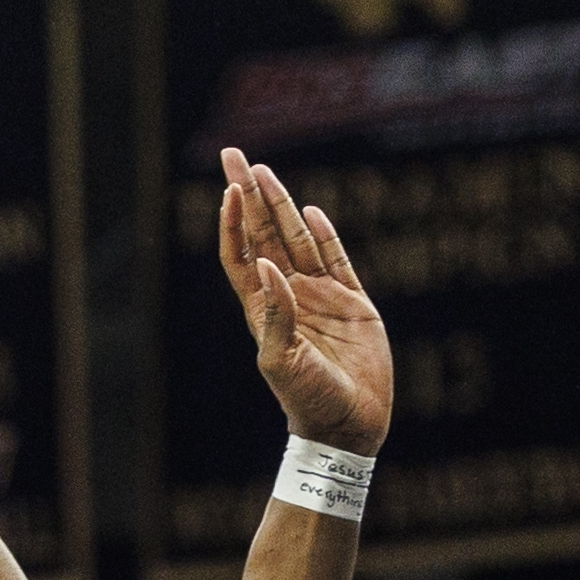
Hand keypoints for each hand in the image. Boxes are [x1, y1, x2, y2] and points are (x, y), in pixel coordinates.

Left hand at [217, 148, 390, 451]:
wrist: (348, 425)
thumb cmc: (309, 400)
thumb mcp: (283, 361)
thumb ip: (276, 314)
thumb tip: (266, 264)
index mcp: (263, 309)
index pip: (240, 255)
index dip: (232, 222)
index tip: (226, 189)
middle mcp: (288, 296)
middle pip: (263, 234)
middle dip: (247, 194)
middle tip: (232, 154)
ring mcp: (320, 297)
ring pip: (297, 238)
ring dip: (279, 205)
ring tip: (263, 171)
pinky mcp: (353, 304)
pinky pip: (336, 260)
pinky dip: (325, 234)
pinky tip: (312, 210)